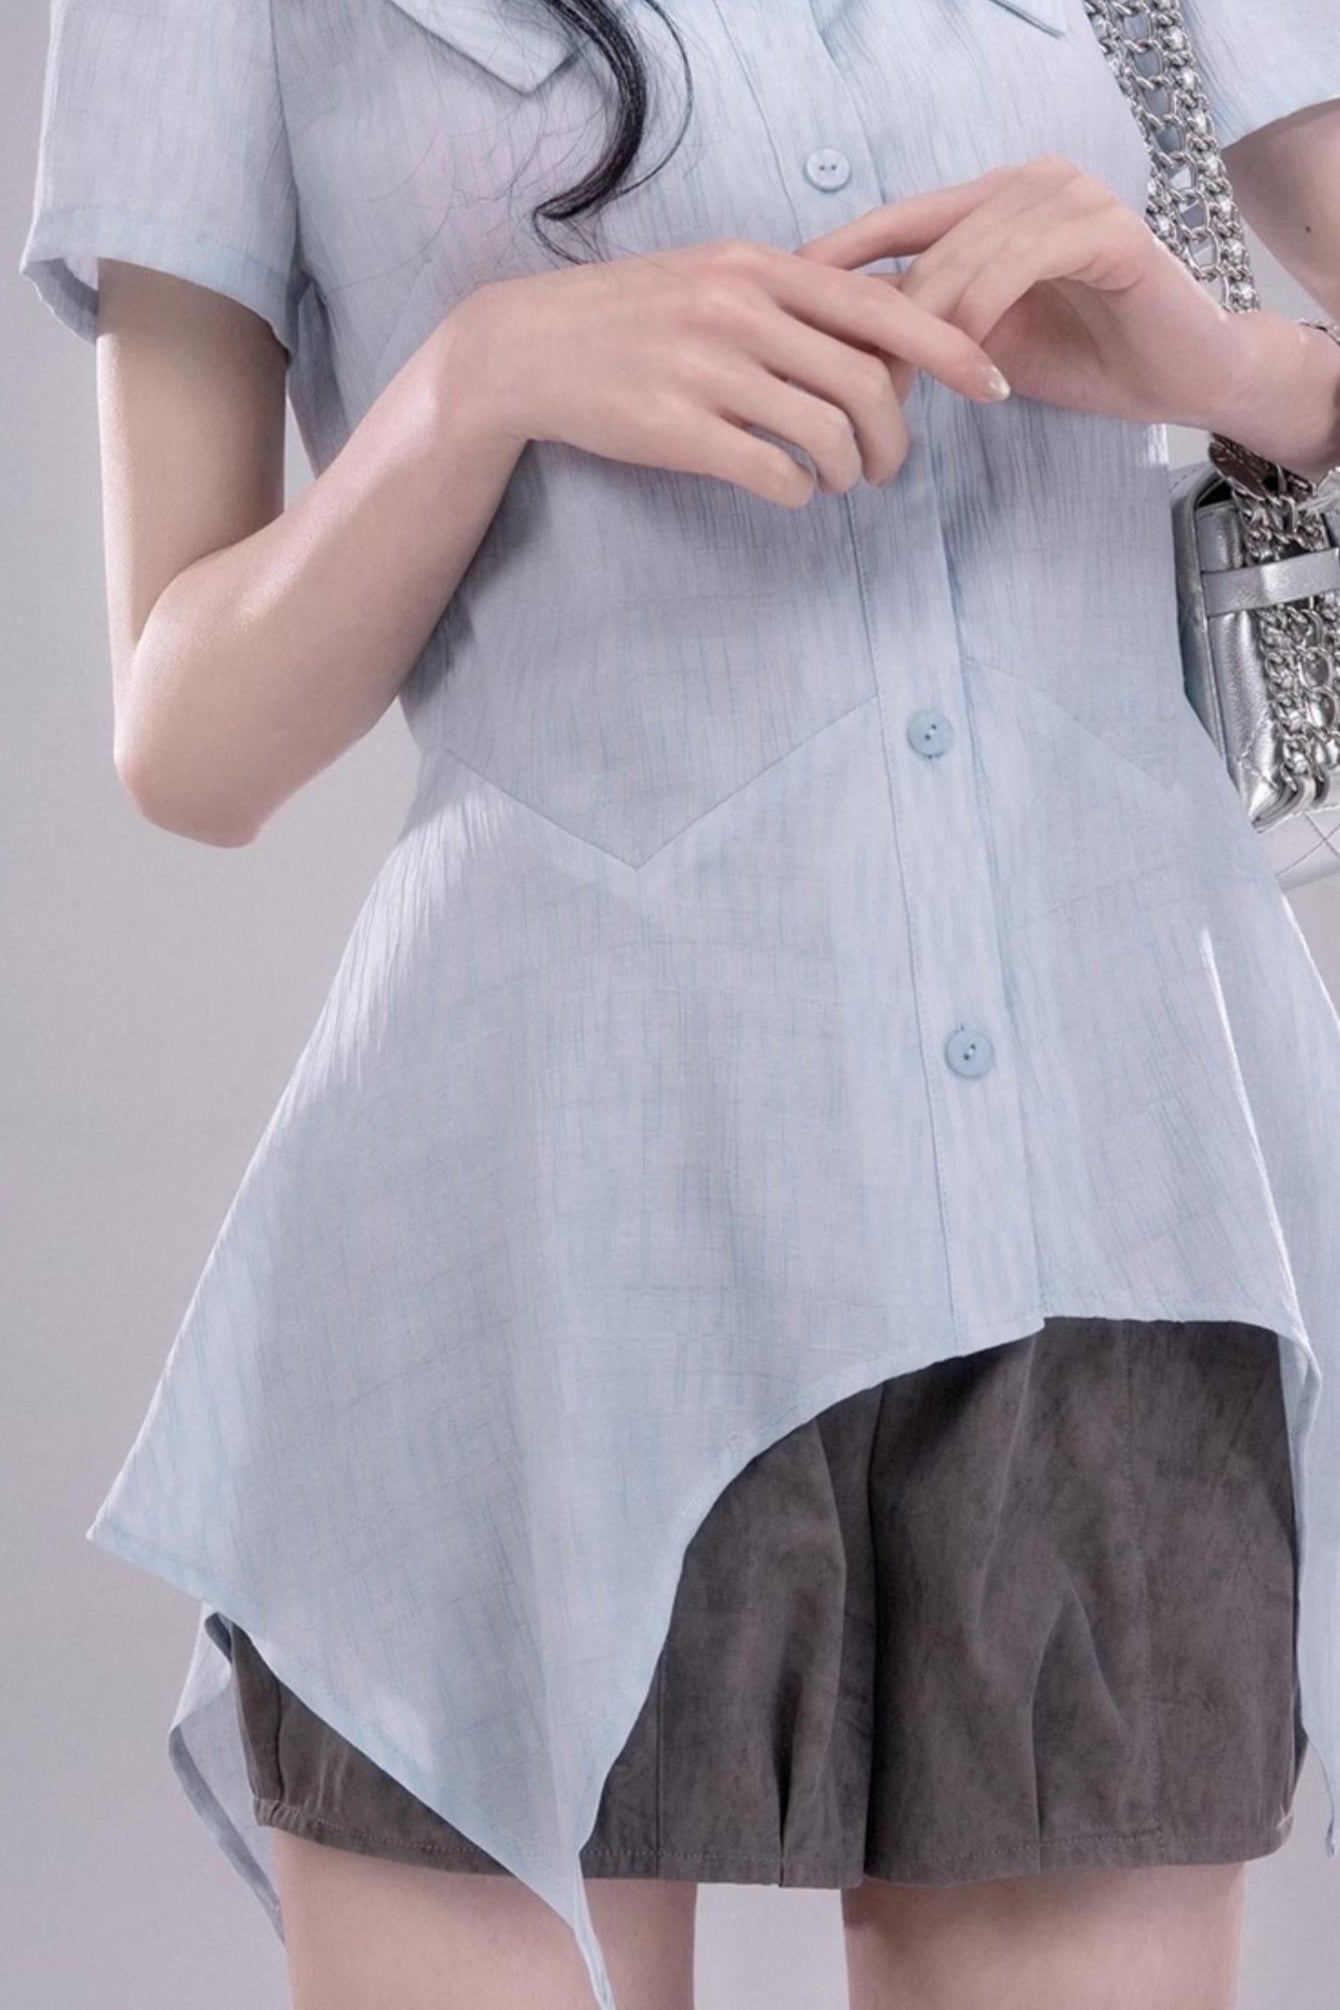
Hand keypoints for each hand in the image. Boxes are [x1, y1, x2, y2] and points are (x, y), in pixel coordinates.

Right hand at [453, 236, 1011, 508]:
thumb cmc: (629, 321)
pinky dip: (798, 493)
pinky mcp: (676, 429)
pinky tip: (790, 492)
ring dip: (849, 471)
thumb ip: (788, 301)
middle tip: (888, 469)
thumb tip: (876, 342)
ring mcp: (706, 370)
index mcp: (757, 267)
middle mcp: (738, 311)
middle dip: (896, 438)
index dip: (950, 349)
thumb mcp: (712, 282)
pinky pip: (774, 473)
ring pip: (827, 434)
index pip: (882, 306)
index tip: (993, 385)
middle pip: (865, 383)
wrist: (526, 349)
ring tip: (836, 482)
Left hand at [794, 152, 1246, 429]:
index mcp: (992, 201)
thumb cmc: (1088, 358)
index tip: (778, 307)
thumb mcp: (985, 343)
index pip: (895, 222)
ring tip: (899, 394)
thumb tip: (834, 340)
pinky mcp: (1108, 229)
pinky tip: (977, 372)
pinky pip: (1019, 265)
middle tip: (845, 389)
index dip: (834, 260)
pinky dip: (986, 318)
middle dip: (878, 323)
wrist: (1185, 375)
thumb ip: (925, 324)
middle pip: (922, 248)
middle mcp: (1027, 183)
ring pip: (963, 259)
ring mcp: (1070, 197)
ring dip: (925, 331)